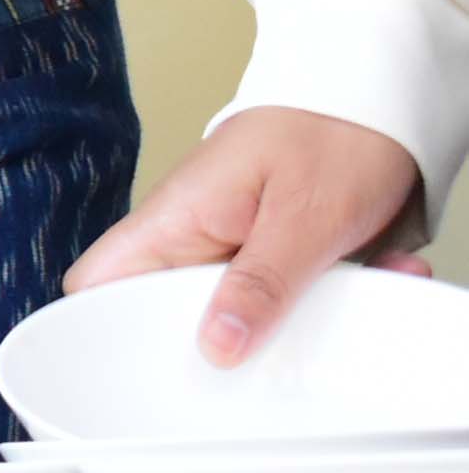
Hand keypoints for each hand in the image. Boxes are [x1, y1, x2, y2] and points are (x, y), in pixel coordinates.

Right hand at [67, 107, 429, 363]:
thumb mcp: (302, 216)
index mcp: (171, 220)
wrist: (376, 99)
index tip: (149, 373)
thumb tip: (217, 346)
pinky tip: (375, 277)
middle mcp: (189, 239)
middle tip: (284, 351)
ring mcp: (227, 251)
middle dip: (239, 345)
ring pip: (239, 319)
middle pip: (169, 319)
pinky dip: (334, 303)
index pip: (96, 284)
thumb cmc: (330, 131)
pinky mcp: (266, 262)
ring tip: (353, 296)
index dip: (104, 331)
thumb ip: (259, 283)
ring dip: (302, 323)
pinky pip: (284, 303)